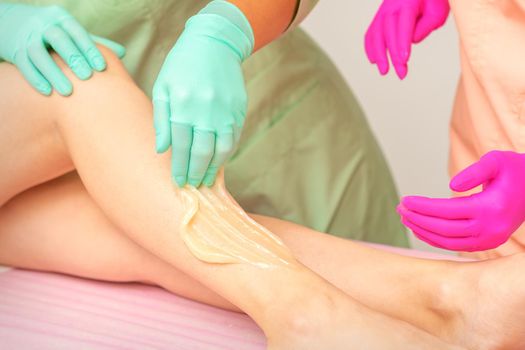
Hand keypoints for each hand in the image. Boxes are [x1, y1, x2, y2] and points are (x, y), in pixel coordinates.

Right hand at [0, 4, 125, 95]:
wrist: (14, 24)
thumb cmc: (53, 33)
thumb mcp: (71, 32)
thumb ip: (94, 42)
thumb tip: (121, 53)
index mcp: (61, 18)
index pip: (77, 32)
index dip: (89, 49)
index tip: (102, 67)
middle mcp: (43, 25)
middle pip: (58, 39)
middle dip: (73, 58)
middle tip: (87, 77)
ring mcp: (27, 37)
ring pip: (38, 54)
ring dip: (53, 73)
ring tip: (68, 92)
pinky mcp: (15, 50)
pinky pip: (24, 65)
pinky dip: (35, 78)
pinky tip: (48, 92)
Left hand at [153, 1, 253, 187]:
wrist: (214, 44)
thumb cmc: (181, 66)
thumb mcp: (163, 87)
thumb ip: (161, 119)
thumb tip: (161, 150)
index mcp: (182, 105)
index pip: (180, 146)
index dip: (179, 167)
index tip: (177, 182)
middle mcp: (205, 111)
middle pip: (201, 153)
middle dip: (195, 173)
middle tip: (191, 187)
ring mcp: (225, 112)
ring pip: (221, 150)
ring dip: (213, 170)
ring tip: (206, 181)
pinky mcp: (238, 111)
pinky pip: (233, 139)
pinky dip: (226, 155)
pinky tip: (218, 163)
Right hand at [365, 0, 448, 78]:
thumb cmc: (431, 0)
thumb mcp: (437, 11)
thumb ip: (425, 26)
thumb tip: (410, 41)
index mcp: (408, 1)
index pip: (403, 24)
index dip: (402, 43)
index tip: (404, 60)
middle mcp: (392, 5)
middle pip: (388, 31)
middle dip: (393, 54)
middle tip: (401, 73)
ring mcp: (383, 11)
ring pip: (376, 34)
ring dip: (378, 54)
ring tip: (384, 71)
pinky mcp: (379, 17)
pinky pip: (371, 33)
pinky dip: (370, 47)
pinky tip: (374, 60)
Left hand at [398, 151, 524, 251]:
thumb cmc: (514, 170)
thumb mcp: (497, 160)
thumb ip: (475, 171)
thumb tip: (451, 187)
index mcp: (491, 208)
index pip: (447, 211)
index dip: (423, 207)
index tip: (405, 199)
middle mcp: (490, 229)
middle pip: (444, 229)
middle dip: (418, 219)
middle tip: (400, 208)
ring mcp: (490, 240)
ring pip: (448, 242)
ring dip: (423, 231)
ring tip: (405, 218)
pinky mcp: (488, 244)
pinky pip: (456, 246)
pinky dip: (435, 239)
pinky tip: (420, 229)